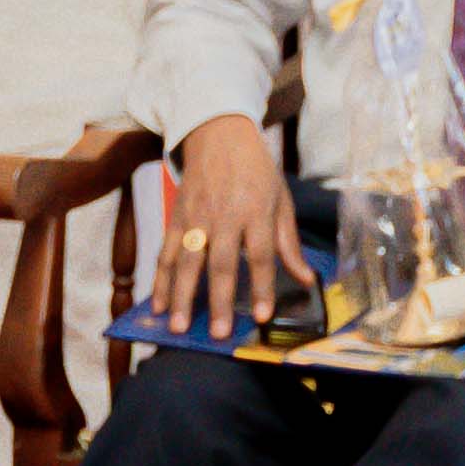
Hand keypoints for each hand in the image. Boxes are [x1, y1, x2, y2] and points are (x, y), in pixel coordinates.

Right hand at [153, 109, 299, 332]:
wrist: (219, 132)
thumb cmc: (256, 170)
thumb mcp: (281, 199)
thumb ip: (289, 242)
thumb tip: (307, 279)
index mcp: (256, 211)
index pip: (261, 254)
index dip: (262, 286)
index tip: (261, 316)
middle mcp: (225, 215)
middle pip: (221, 263)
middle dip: (219, 300)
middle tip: (217, 333)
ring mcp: (197, 217)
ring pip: (187, 261)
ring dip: (181, 296)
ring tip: (177, 327)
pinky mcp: (176, 216)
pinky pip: (166, 251)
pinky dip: (160, 279)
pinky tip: (157, 304)